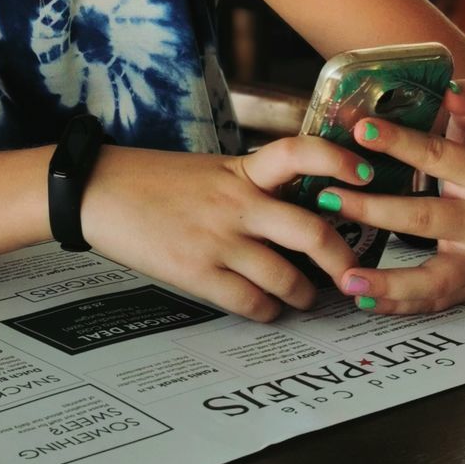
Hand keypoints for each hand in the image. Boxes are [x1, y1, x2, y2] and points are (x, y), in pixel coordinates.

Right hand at [80, 137, 375, 322]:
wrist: (98, 190)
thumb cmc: (153, 179)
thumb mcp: (209, 168)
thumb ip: (250, 184)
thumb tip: (293, 210)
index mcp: (240, 169)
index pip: (300, 153)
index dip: (338, 162)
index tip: (366, 175)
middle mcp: (237, 202)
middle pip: (312, 231)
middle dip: (343, 258)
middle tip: (351, 272)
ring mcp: (219, 240)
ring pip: (289, 279)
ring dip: (305, 296)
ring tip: (304, 297)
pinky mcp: (197, 273)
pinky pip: (252, 303)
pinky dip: (268, 310)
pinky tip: (267, 306)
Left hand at [324, 80, 464, 314]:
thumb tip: (450, 84)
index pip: (436, 156)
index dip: (398, 143)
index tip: (359, 130)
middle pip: (423, 217)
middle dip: (372, 209)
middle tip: (327, 197)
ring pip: (430, 275)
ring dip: (385, 279)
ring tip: (345, 275)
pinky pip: (431, 300)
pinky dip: (397, 303)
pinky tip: (363, 298)